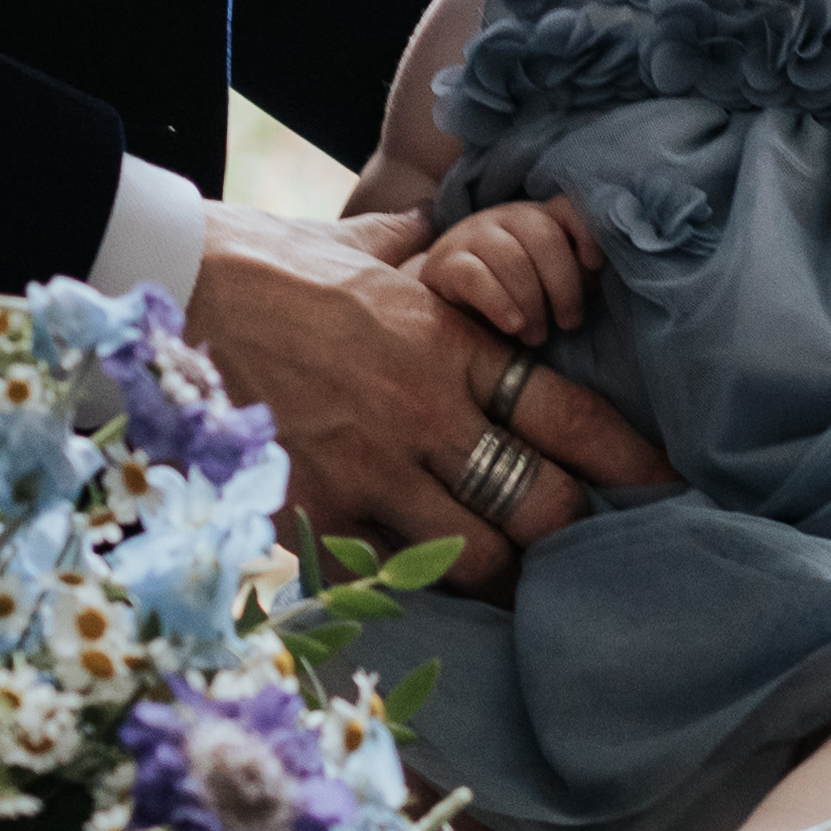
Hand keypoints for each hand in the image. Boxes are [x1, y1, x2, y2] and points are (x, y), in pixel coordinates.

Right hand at [188, 201, 670, 579]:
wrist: (164, 284)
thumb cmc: (269, 258)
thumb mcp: (370, 246)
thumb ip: (432, 257)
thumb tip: (467, 240)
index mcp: (452, 343)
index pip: (574, 418)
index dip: (632, 464)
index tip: (666, 487)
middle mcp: (425, 414)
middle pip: (544, 510)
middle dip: (565, 536)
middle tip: (571, 548)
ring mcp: (366, 471)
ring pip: (474, 561)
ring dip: (488, 574)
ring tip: (492, 578)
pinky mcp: (306, 512)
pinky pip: (378, 580)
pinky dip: (393, 589)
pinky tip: (398, 590)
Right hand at [414, 196, 598, 342]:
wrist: (447, 308)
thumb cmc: (510, 295)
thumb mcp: (547, 281)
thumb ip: (575, 273)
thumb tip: (599, 274)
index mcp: (537, 217)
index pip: (568, 207)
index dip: (588, 233)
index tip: (596, 266)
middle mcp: (505, 217)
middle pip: (545, 237)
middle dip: (564, 286)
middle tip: (568, 324)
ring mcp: (472, 235)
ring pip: (512, 259)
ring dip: (533, 304)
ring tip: (537, 337)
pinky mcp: (445, 263)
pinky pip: (476, 277)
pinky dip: (500, 304)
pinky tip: (513, 325)